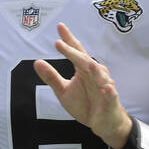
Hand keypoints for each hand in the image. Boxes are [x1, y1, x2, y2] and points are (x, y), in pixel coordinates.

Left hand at [33, 23, 130, 148]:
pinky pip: (111, 95)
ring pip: (100, 76)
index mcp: (83, 69)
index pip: (76, 51)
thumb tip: (37, 61)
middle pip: (84, 60)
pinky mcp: (111, 100)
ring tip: (89, 63)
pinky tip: (106, 88)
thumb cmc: (84, 103)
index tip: (60, 26)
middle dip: (74, 52)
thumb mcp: (63, 91)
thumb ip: (51, 77)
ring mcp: (104, 86)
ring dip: (95, 70)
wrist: (102, 123)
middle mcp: (95, 74)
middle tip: (60, 43)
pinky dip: (109, 91)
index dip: (68, 39)